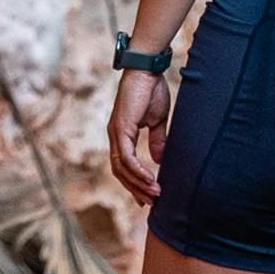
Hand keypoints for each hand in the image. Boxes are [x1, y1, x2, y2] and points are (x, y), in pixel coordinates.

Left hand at [110, 67, 172, 200]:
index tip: (147, 196)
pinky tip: (150, 179)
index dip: (134, 182)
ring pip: (122, 168)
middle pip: (120, 172)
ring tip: (155, 194)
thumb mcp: (156, 121)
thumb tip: (159, 160)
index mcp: (122, 134)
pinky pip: (127, 158)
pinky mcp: (121, 129)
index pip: (124, 165)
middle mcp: (115, 136)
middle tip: (151, 202)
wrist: (147, 70)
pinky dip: (137, 171)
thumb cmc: (151, 90)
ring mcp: (116, 133)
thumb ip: (156, 140)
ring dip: (138, 183)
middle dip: (135, 189)